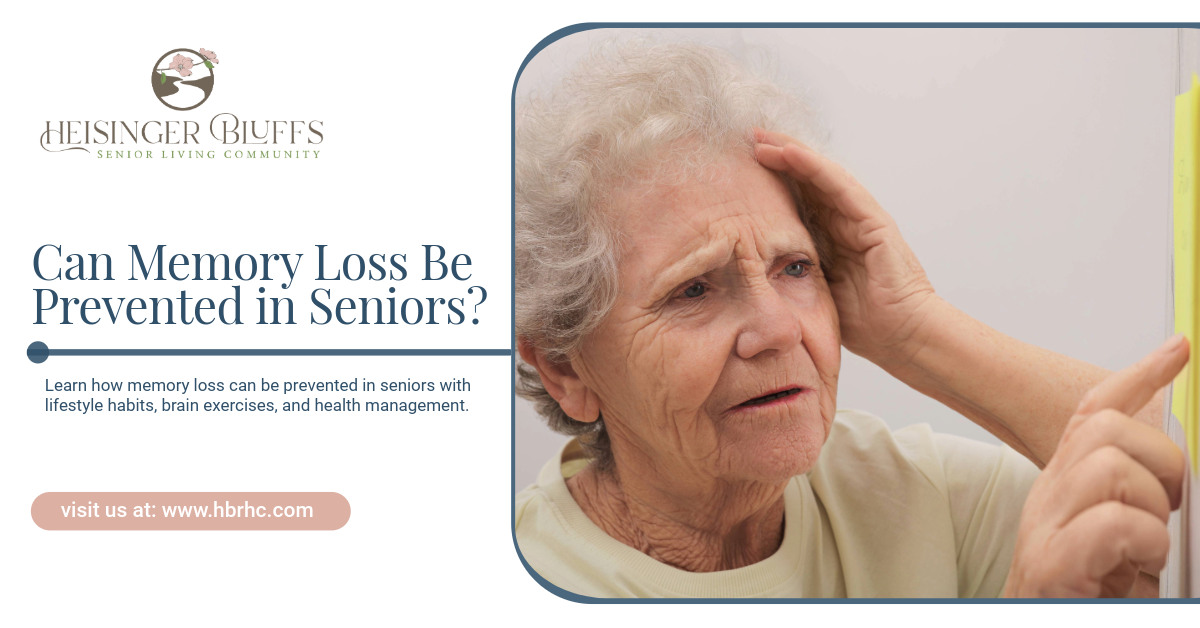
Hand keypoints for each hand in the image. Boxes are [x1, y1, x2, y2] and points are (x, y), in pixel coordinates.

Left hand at [754, 129, 939, 364]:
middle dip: (778, 157)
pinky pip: (840, 187)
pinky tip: (791, 153)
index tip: (740, 166)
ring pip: (822, 175)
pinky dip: (815, 167)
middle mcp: (846, 221)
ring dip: (792, 153)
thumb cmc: (863, 324)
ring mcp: (862, 218)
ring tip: (762, 137)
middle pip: (808, 179)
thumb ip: (792, 272)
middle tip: (747, 137)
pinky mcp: (874, 221)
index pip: (798, 198)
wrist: (903, 338)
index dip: (773, 179)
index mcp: (831, 236)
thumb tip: (750, 269)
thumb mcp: (813, 291)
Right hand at [1004, 335, 1187, 596]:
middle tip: (1167, 509)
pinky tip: (1135, 569)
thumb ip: (1133, 507)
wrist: (1038, 626)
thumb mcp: (1116, 549)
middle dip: (1159, 458)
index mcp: (1065, 492)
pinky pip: (1114, 522)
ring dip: (1151, 508)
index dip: (1139, 377)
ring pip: (1110, 465)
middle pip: (1103, 428)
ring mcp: (1046, 530)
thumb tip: (1178, 468)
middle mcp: (1048, 501)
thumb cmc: (1083, 601)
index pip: (1095, 414)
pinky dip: (1142, 543)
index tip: (1178, 349)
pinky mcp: (1054, 565)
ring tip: (1145, 550)